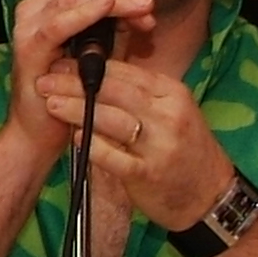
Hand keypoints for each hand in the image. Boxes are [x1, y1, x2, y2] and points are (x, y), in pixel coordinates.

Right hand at [4, 0, 156, 154]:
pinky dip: (84, 13)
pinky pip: (57, 23)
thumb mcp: (107, 45)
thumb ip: (125, 14)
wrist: (43, 132)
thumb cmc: (74, 90)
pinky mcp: (28, 48)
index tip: (148, 6)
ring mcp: (28, 25)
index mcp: (51, 0)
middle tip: (148, 9)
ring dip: (111, 0)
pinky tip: (107, 7)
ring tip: (140, 8)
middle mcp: (35, 6)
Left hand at [33, 52, 233, 234]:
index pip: (127, 73)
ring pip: (113, 120)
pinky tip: (75, 138)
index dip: (91, 65)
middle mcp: (167, 116)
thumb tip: (100, 74)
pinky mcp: (149, 175)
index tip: (63, 61)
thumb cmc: (185, 150)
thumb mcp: (172, 112)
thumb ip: (142, 95)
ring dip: (78, 110)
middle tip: (46, 78)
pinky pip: (116, 158)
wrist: (211, 195)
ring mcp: (159, 146)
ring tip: (51, 103)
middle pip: (116, 91)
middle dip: (76, 82)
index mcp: (172, 94)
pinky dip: (94, 146)